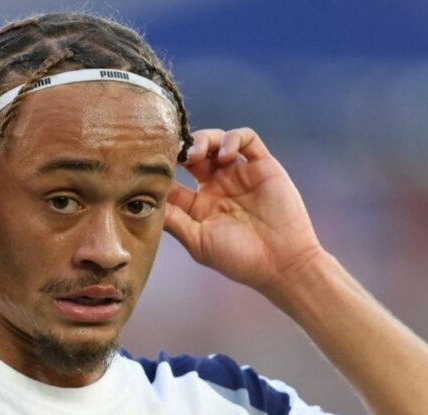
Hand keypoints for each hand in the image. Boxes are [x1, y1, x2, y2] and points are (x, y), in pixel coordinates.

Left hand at [164, 128, 322, 295]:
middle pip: (192, 154)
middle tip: (175, 153)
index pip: (173, 179)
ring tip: (197, 153)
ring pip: (216, 140)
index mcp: (198, 206)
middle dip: (181, 148)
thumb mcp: (198, 242)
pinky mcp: (263, 166)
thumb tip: (144, 199)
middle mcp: (217, 186)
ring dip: (203, 139)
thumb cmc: (239, 259)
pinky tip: (226, 155)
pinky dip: (233, 138)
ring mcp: (240, 174)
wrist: (283, 263)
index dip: (161, 170)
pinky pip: (246, 138)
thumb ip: (173, 219)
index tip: (150, 166)